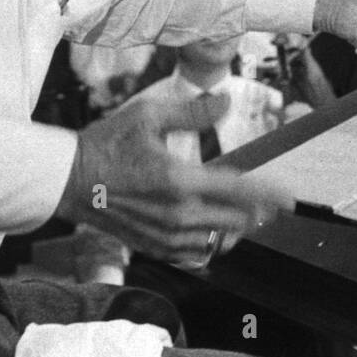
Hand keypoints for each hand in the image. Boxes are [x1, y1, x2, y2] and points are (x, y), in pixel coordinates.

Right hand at [59, 85, 293, 262]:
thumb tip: (225, 102)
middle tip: (272, 202)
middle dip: (259, 212)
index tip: (289, 197)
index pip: (240, 190)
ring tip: (246, 215)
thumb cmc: (106, 144)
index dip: (270, 194)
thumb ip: (192, 111)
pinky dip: (212, 244)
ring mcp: (166, 235)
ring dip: (237, 228)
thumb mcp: (148, 115)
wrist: (66, 180)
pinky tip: (215, 230)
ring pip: (219, 240)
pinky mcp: (154, 248)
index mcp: (179, 180)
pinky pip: (197, 254)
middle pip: (237, 221)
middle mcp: (177, 213)